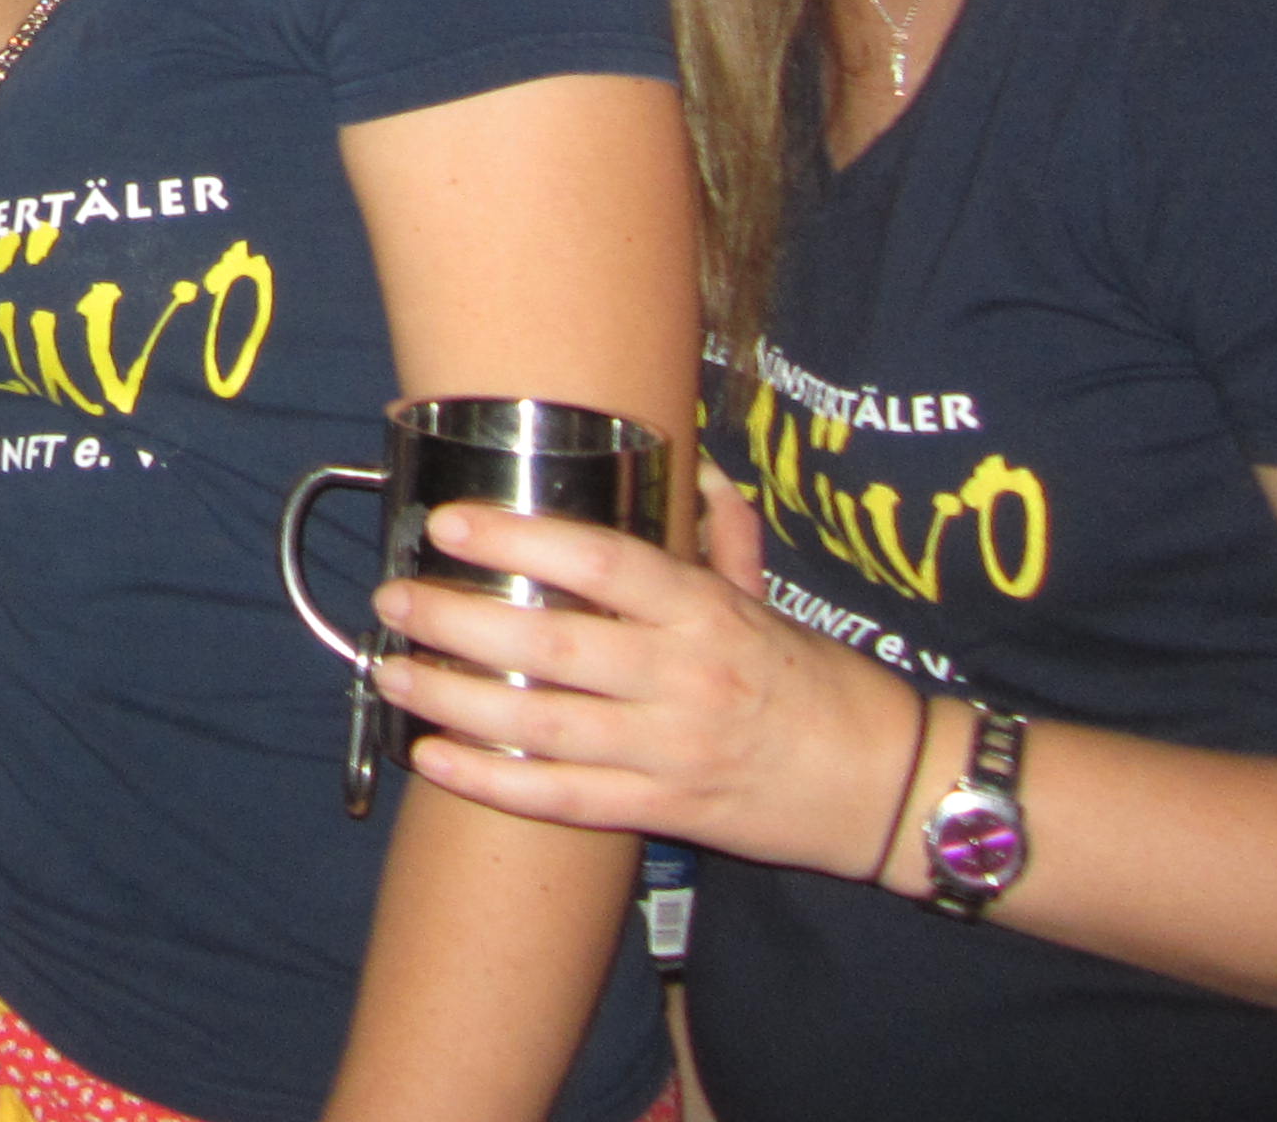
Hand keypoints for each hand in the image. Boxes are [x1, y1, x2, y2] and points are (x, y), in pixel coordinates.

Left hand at [365, 471, 923, 882]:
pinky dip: (491, 781)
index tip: (450, 524)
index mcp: (705, 611)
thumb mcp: (769, 596)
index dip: (519, 540)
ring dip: (454, 699)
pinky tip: (433, 758)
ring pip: (543, 725)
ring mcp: (670, 751)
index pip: (602, 563)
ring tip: (390, 670)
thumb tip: (693, 463)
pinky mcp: (664, 813)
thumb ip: (724, 532)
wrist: (886, 788)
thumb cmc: (818, 682)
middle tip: (393, 596)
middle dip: (458, 621)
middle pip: (552, 647)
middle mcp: (683, 678)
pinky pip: (562, 800)